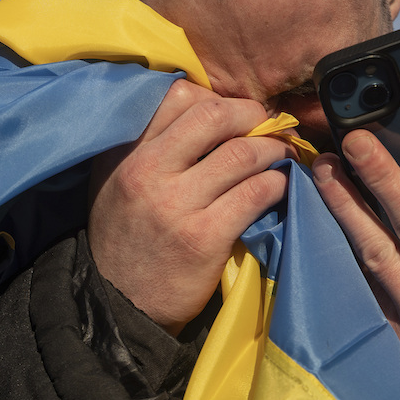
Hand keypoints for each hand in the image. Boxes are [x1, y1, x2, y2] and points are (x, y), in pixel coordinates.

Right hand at [88, 80, 295, 334]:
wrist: (119, 304)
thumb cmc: (125, 236)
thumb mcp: (117, 178)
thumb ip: (149, 141)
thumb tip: (206, 106)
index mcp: (125, 150)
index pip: (179, 95)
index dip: (218, 98)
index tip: (235, 115)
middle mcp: (145, 170)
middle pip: (215, 114)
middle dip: (253, 115)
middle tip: (268, 126)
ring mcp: (175, 204)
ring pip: (243, 153)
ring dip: (274, 149)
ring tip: (282, 155)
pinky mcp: (204, 237)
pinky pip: (256, 193)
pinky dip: (277, 185)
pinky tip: (278, 188)